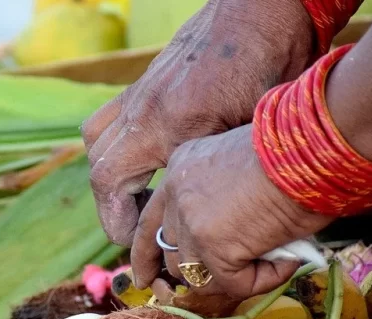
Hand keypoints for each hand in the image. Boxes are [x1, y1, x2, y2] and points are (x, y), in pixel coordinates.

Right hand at [81, 0, 313, 244]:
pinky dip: (116, 144)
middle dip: (112, 206)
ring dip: (110, 175)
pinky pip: (111, 118)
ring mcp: (141, 91)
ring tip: (139, 194)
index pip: (112, 185)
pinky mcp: (148, 80)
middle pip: (100, 168)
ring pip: (97, 141)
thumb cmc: (274, 64)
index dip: (117, 222)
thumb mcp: (257, 129)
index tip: (137, 241)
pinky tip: (146, 157)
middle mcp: (145, 108)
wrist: (264, 7)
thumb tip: (214, 214)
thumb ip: (224, 170)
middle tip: (138, 226)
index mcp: (170, 125)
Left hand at [131, 125, 331, 298]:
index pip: (150, 222)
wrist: (314, 147)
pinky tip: (287, 260)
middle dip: (187, 276)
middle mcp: (177, 194)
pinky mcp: (215, 248)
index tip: (146, 277)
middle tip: (217, 285)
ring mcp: (192, 222)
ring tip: (272, 259)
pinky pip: (235, 285)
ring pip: (198, 276)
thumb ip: (225, 198)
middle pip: (169, 254)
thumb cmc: (296, 150)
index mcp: (181, 169)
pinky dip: (264, 280)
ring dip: (234, 277)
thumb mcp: (242, 166)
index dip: (147, 254)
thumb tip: (234, 241)